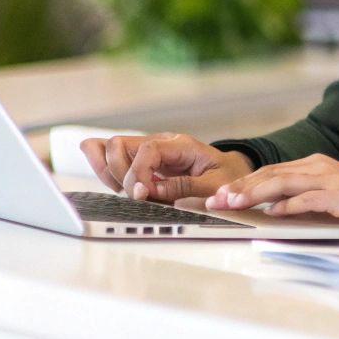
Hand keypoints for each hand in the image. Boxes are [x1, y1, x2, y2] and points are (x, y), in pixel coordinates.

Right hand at [79, 133, 252, 203]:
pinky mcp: (142, 162)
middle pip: (118, 144)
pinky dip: (106, 172)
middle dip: (118, 173)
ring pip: (109, 149)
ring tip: (127, 192)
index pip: (146, 149)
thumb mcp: (215, 184)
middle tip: (136, 195)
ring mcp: (148, 151)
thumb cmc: (226, 176)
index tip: (141, 195)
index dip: (138, 173)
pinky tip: (118, 188)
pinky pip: (113, 159)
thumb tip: (151, 191)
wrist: (232, 171)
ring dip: (108, 173)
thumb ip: (185, 187)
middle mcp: (160, 143)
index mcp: (180, 145)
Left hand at [205, 153, 338, 238]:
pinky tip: (273, 211)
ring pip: (285, 182)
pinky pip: (311, 198)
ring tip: (233, 203)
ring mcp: (334, 179)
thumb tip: (273, 208)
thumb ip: (306, 199)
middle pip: (272, 174)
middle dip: (240, 187)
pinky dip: (290, 204)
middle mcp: (323, 167)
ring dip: (255, 192)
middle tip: (214, 199)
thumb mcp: (334, 199)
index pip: (272, 172)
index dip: (243, 183)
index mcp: (318, 166)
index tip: (219, 195)